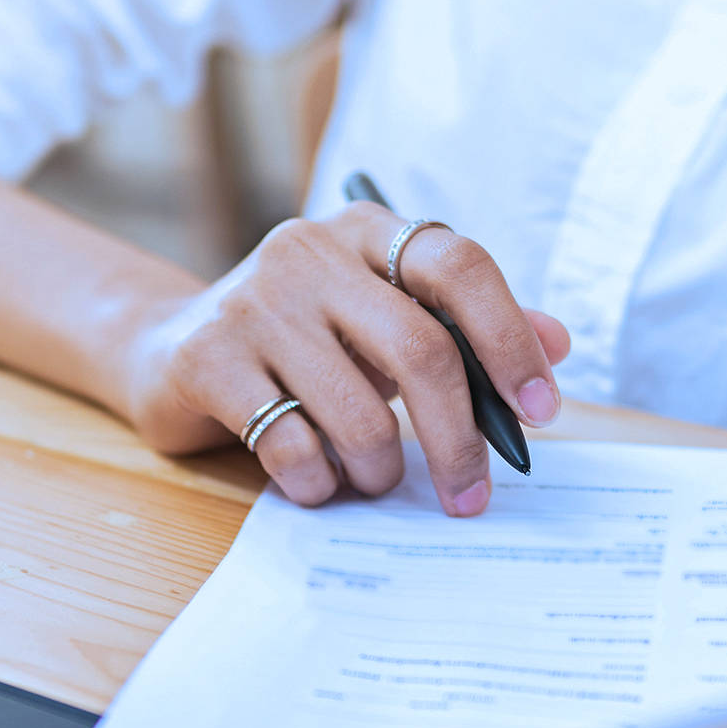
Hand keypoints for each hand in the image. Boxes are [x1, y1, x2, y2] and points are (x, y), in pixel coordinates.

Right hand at [125, 202, 569, 515]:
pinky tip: (315, 480)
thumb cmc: (302, 341)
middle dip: (459, 439)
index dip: (510, 340)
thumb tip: (558, 343)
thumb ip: (465, 329)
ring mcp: (252, 301)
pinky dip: (318, 481)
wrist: (168, 348)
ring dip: (380, 468)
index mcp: (367, 231)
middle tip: (472, 496)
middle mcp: (309, 251)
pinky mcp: (206, 358)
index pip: (460, 266)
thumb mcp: (383, 321)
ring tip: (372, 477)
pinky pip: (290, 445)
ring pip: (357, 411)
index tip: (540, 411)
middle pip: (420, 349)